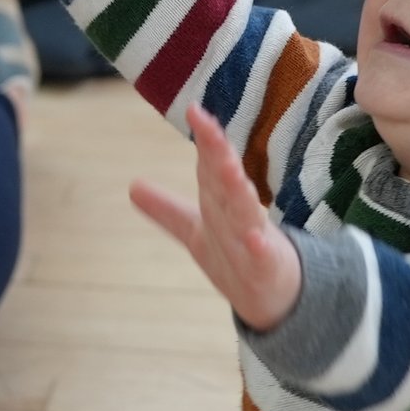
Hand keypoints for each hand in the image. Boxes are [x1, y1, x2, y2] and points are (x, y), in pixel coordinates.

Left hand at [129, 107, 304, 332]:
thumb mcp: (196, 233)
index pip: (210, 167)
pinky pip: (261, 257)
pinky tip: (254, 237)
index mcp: (222, 204)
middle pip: (226, 182)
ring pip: (244, 212)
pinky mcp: (266, 269)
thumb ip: (167, 209)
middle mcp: (238, 216)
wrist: (277, 300)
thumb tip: (132, 186)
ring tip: (229, 166)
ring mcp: (254, 241)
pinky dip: (258, 247)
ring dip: (237, 189)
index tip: (195, 110)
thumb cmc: (238, 258)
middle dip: (217, 152)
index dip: (205, 140)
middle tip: (206, 122)